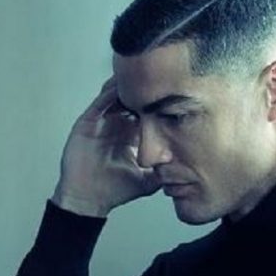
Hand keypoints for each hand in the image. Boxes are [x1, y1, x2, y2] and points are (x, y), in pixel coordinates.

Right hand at [53, 77, 160, 216]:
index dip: (156, 104)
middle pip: (130, 100)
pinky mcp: (87, 123)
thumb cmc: (113, 191)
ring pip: (114, 96)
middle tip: (158, 77)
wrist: (88, 200)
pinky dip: (109, 93)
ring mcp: (100, 123)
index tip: (171, 94)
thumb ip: (165, 172)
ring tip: (142, 76)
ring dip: (126, 87)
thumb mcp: (148, 181)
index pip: (144, 113)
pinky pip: (99, 103)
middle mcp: (115, 126)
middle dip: (142, 90)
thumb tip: (188, 170)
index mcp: (129, 136)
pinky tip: (122, 86)